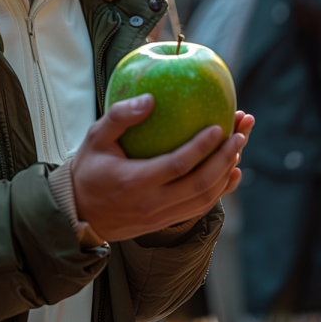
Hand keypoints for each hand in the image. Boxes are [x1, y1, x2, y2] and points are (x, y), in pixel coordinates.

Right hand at [71, 96, 254, 241]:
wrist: (79, 213)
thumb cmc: (88, 169)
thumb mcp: (95, 138)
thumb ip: (120, 117)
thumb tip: (151, 99)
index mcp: (134, 182)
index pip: (177, 166)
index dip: (201, 148)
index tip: (219, 126)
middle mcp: (152, 204)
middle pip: (199, 184)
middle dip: (225, 157)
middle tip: (241, 132)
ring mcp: (161, 216)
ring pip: (204, 198)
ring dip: (227, 171)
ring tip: (241, 144)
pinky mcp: (166, 221)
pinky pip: (200, 207)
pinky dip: (220, 190)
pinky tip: (233, 171)